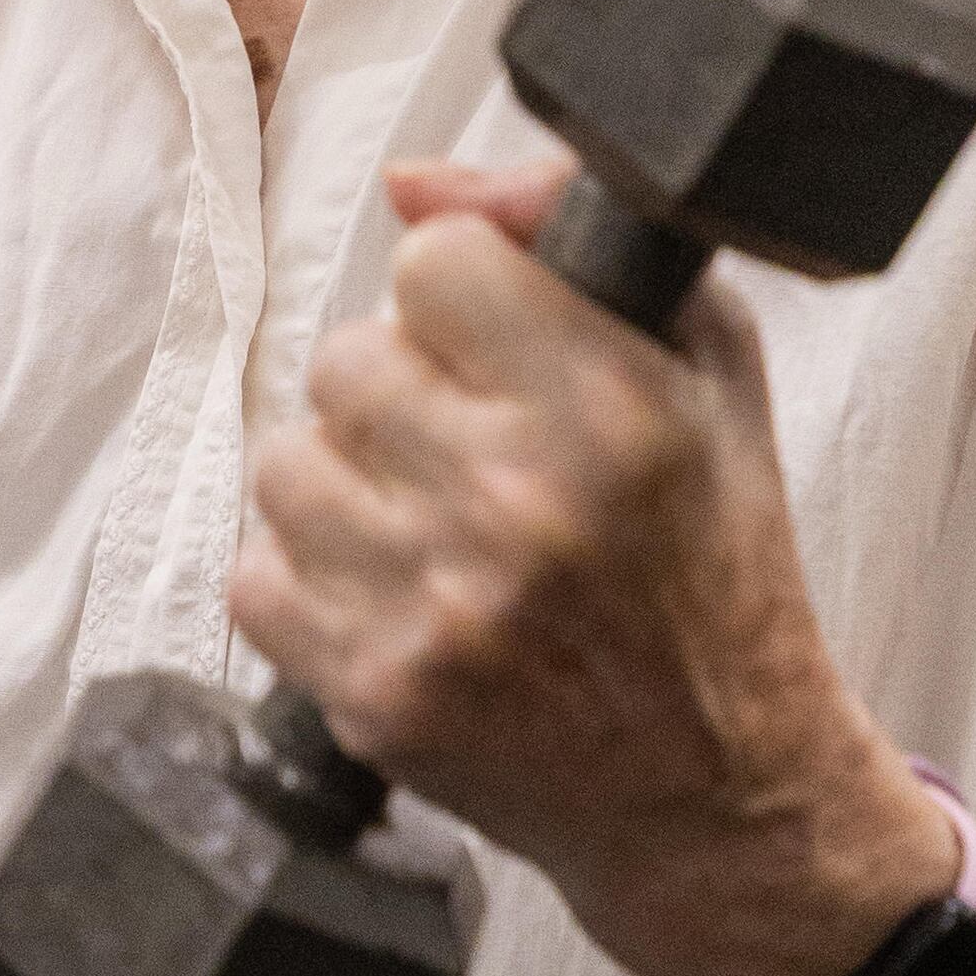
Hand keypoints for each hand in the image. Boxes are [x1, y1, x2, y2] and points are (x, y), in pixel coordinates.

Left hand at [227, 149, 956, 975]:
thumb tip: (411, 184)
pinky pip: (257, 578)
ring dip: (346, 488)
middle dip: (400, 396)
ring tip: (433, 530)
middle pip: (345, 360)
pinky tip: (399, 600)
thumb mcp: (706, 369)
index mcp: (612, 408)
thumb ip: (567, 235)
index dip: (462, 302)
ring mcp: (437, 610)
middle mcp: (520, 506)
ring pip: (286, 466)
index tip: (502, 351)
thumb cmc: (715, 563)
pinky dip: (312, 586)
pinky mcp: (374, 697)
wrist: (718, 791)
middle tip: (472, 454)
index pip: (432, 262)